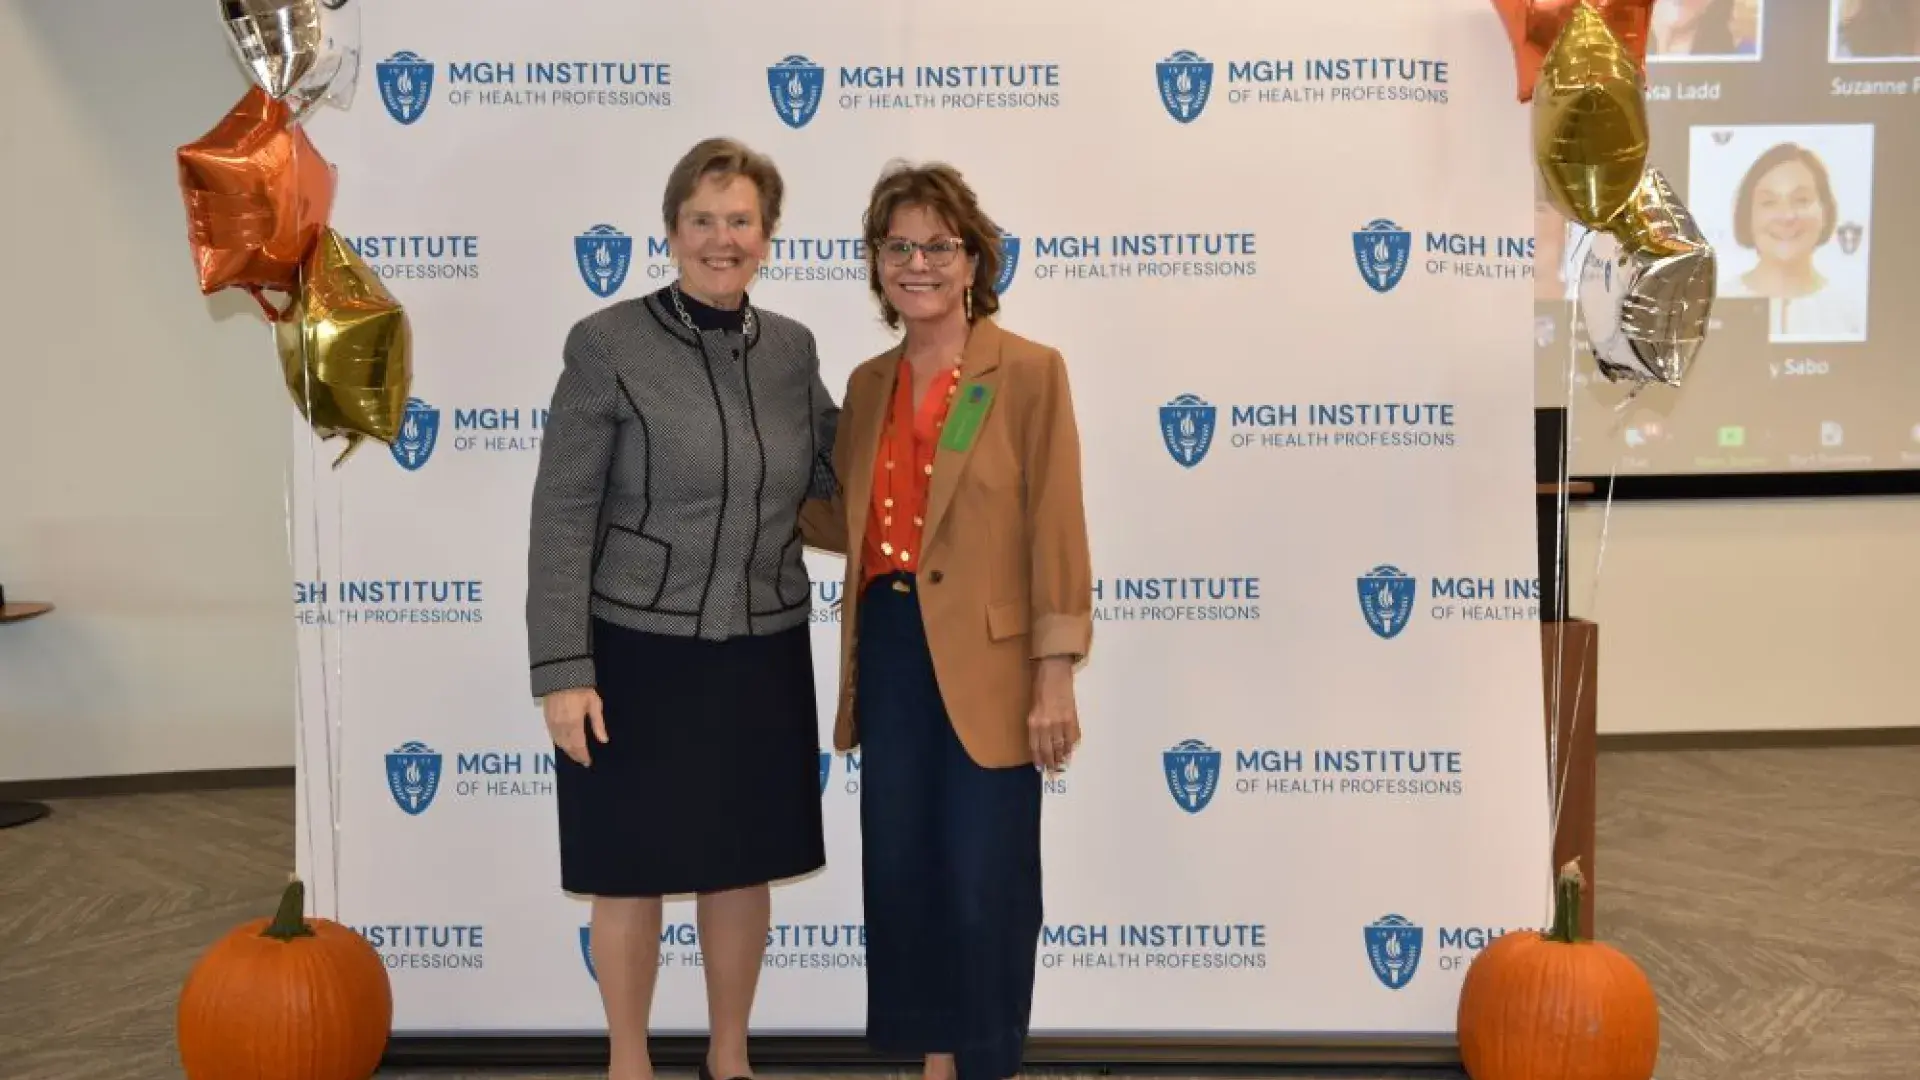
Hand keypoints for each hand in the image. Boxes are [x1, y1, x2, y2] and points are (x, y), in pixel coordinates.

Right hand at [543, 687, 606, 765]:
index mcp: (574, 724)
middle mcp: (561, 727)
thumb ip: (598, 724)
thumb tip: (604, 740)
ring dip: (567, 751)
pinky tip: (564, 744)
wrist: (561, 675)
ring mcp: (552, 723)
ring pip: (559, 743)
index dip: (583, 756)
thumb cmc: (581, 689)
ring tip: (575, 754)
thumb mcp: (594, 704)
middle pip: (568, 747)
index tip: (588, 762)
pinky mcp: (546, 719)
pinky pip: (552, 736)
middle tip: (582, 760)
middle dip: (575, 755)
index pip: (578, 746)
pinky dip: (559, 743)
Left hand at [1027, 657, 1080, 773]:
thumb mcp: (1033, 707)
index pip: (1036, 746)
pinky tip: (1071, 751)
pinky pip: (1073, 736)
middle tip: (1053, 772)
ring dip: (1062, 757)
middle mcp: (1046, 724)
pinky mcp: (1072, 717)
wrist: (1054, 670)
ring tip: (1062, 765)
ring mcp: (1060, 721)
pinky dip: (1072, 745)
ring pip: (1062, 746)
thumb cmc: (1040, 686)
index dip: (1039, 759)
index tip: (1041, 768)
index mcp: (1034, 721)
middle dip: (1051, 763)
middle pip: (1049, 750)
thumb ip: (1037, 724)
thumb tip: (1043, 740)